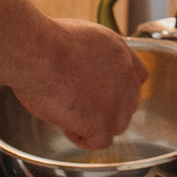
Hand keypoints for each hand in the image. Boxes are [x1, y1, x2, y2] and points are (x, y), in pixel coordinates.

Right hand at [14, 19, 145, 148]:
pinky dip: (82, 137)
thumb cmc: (46, 41)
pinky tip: (65, 125)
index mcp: (120, 53)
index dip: (120, 87)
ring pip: (116, 125)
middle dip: (106, 107)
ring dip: (95, 123)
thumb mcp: (80, 35)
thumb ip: (93, 54)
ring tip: (67, 113)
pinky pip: (99, 141)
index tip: (102, 92)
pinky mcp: (103, 122)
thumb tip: (84, 66)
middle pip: (128, 104)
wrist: (38, 52)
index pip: (138, 76)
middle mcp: (126, 77)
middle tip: (79, 104)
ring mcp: (117, 102)